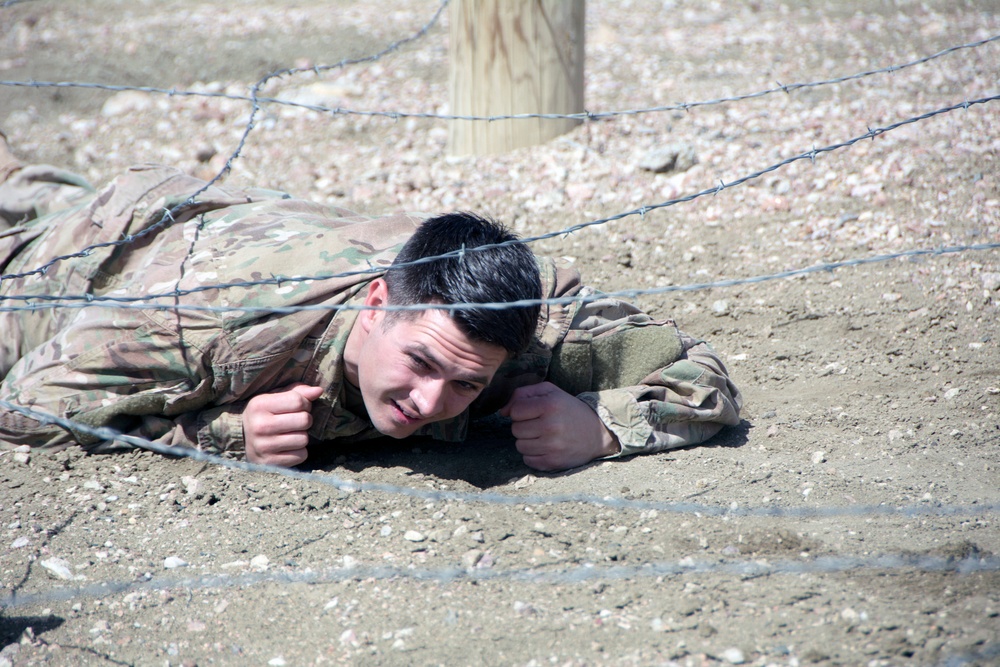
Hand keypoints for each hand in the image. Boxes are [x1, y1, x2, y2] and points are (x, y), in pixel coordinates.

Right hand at [243, 383, 323, 466]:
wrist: (241, 440)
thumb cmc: (264, 414)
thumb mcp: (274, 398)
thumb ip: (297, 391)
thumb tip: (318, 390)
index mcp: (259, 405)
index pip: (298, 401)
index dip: (305, 403)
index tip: (299, 407)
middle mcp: (260, 426)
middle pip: (304, 420)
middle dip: (305, 419)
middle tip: (296, 422)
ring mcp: (264, 446)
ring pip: (304, 439)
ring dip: (302, 436)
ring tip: (290, 434)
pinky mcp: (270, 463)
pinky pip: (301, 455)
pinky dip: (299, 451)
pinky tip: (287, 447)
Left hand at [499, 382, 620, 471]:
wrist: (597, 433)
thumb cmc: (569, 409)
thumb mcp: (550, 392)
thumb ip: (522, 394)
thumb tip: (502, 412)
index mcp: (550, 405)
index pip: (515, 411)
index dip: (520, 411)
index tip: (532, 412)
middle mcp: (551, 426)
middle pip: (515, 429)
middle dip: (524, 426)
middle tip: (539, 424)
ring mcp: (552, 446)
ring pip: (519, 445)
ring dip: (527, 441)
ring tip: (542, 435)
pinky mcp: (553, 462)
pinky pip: (527, 460)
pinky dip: (532, 454)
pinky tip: (545, 447)